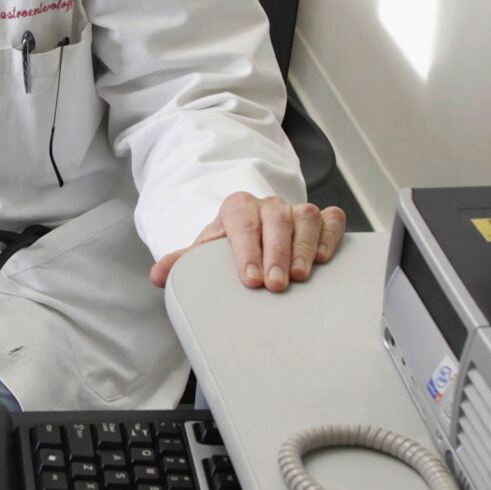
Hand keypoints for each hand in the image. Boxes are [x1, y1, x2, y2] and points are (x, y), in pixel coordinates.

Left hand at [149, 192, 347, 292]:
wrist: (250, 236)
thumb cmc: (229, 247)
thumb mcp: (206, 253)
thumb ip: (183, 263)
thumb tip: (158, 275)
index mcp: (237, 208)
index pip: (242, 222)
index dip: (247, 250)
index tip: (250, 279)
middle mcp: (269, 205)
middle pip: (276, 219)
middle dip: (277, 253)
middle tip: (275, 285)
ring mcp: (296, 210)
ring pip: (306, 216)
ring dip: (304, 246)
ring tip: (300, 276)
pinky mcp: (321, 219)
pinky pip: (332, 219)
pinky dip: (330, 236)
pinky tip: (323, 258)